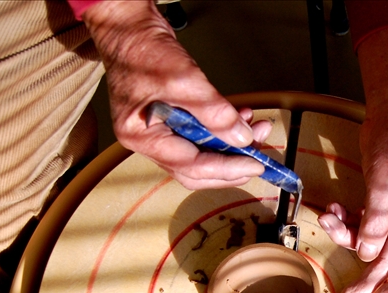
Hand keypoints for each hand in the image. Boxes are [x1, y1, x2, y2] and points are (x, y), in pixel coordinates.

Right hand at [83, 0, 271, 189]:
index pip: (192, 167)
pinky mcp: (170, 122)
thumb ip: (214, 113)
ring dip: (230, 146)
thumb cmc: (142, 49)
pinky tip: (239, 120)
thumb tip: (241, 137)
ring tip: (255, 131)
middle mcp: (148, 141)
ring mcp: (158, 132)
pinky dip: (221, 131)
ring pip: (201, 154)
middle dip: (231, 164)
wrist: (129, 27)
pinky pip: (199, 137)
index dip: (227, 168)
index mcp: (142, 137)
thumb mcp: (184, 80)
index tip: (255, 163)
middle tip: (258, 157)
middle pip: (196, 170)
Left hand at [317, 26, 387, 292]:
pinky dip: (347, 218)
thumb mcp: (385, 189)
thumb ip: (376, 225)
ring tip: (330, 220)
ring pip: (371, 237)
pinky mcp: (380, 198)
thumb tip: (369, 255)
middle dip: (367, 273)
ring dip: (348, 234)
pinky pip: (364, 220)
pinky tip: (333, 209)